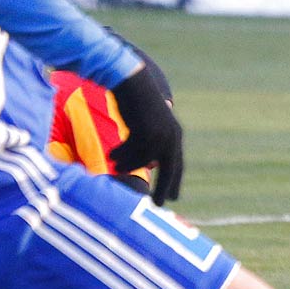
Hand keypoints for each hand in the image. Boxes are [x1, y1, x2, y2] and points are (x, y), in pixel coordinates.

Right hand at [108, 62, 183, 204]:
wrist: (132, 83)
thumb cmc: (137, 105)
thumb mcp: (146, 126)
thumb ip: (151, 144)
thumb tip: (152, 165)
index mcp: (175, 136)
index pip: (177, 164)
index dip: (175, 181)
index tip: (174, 198)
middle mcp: (171, 137)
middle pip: (169, 169)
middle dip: (164, 187)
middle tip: (159, 204)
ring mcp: (159, 134)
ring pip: (142, 161)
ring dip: (128, 164)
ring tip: (116, 164)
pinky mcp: (144, 130)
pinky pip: (131, 151)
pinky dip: (120, 154)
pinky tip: (111, 154)